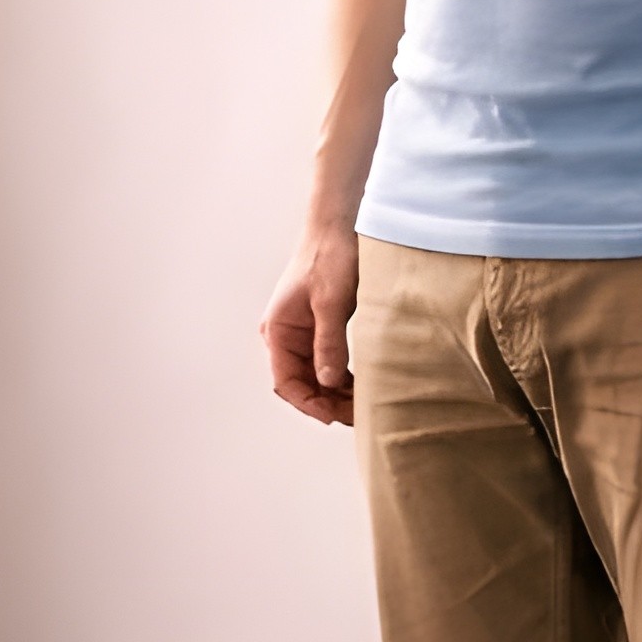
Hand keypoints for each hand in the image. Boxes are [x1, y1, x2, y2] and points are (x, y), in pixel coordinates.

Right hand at [262, 224, 361, 424]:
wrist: (338, 225)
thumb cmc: (330, 256)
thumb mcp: (331, 301)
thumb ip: (329, 343)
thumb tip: (329, 382)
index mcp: (278, 331)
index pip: (286, 383)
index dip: (309, 404)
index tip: (334, 416)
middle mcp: (285, 335)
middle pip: (300, 383)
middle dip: (326, 402)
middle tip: (358, 415)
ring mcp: (301, 333)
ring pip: (315, 376)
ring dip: (335, 392)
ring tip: (363, 404)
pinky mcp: (319, 327)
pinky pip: (326, 361)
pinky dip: (342, 376)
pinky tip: (362, 384)